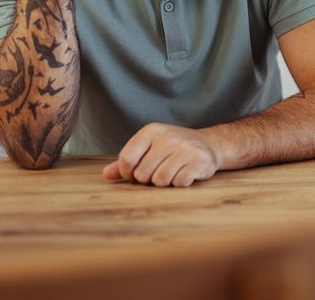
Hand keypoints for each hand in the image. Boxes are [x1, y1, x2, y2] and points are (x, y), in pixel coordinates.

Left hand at [102, 123, 222, 186]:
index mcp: (152, 131)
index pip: (127, 159)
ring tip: (173, 172)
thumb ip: (127, 161)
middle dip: (149, 179)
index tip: (135, 174)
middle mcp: (168, 137)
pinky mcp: (199, 160)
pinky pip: (179, 183)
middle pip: (142, 174)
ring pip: (160, 181)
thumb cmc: (172, 149)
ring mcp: (185, 148)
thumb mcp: (149, 148)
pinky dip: (180, 183)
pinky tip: (185, 174)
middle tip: (160, 171)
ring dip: (165, 183)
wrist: (208, 144)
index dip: (127, 173)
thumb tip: (106, 175)